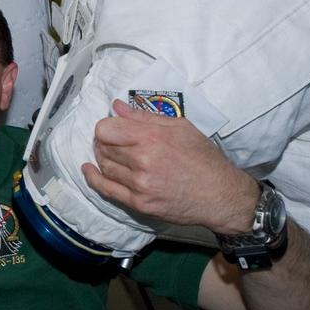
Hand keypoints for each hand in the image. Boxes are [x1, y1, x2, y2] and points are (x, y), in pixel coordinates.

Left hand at [81, 99, 259, 232]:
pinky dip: (93, 178)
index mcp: (152, 138)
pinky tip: (89, 170)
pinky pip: (106, 190)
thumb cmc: (203, 158)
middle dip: (104, 142)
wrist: (220, 195)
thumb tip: (117, 106)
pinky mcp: (139, 203)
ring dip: (102, 158)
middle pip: (103, 147)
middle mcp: (143, 161)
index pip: (106, 129)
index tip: (113, 128)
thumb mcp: (180, 127)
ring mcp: (140, 185)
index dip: (106, 127)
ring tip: (109, 153)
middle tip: (111, 141)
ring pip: (105, 166)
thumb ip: (144, 117)